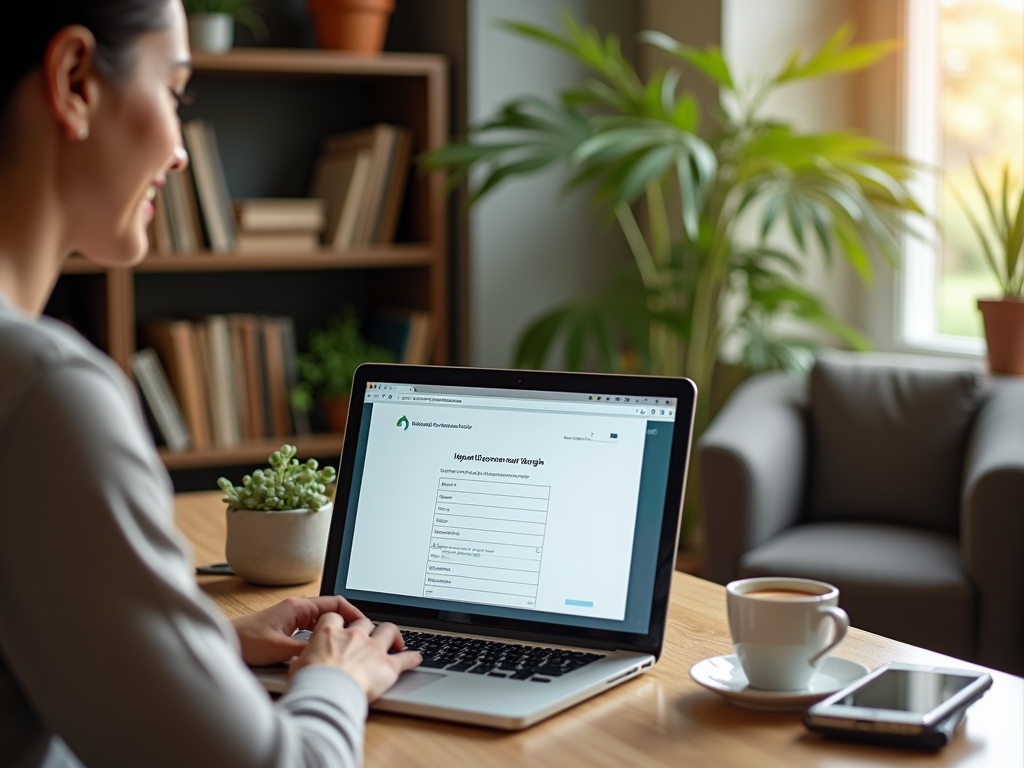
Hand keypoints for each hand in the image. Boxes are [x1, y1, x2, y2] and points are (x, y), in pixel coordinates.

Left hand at [231, 596, 366, 666]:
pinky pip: (311, 632)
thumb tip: (327, 656)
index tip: (364, 627)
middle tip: (359, 640)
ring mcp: (290, 619)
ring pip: (322, 623)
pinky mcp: (284, 630)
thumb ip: (305, 651)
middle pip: (331, 613)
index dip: (354, 614)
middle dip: (347, 625)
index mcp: (298, 607)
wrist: (221, 643)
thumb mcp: (279, 649)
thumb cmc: (244, 641)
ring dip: (334, 633)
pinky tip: (322, 653)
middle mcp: (296, 610)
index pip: (335, 603)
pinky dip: (321, 640)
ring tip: (345, 647)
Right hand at [290, 614, 421, 700]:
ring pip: (389, 630)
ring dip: (392, 634)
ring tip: (395, 641)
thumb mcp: (297, 667)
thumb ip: (302, 660)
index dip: (338, 621)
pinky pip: (406, 658)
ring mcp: (373, 649)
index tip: (339, 627)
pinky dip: (412, 657)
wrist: (327, 695)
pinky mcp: (388, 666)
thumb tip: (297, 663)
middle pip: (365, 622)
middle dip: (367, 628)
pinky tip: (416, 657)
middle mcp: (354, 636)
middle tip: (368, 636)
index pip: (335, 617)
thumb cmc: (310, 683)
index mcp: (329, 632)